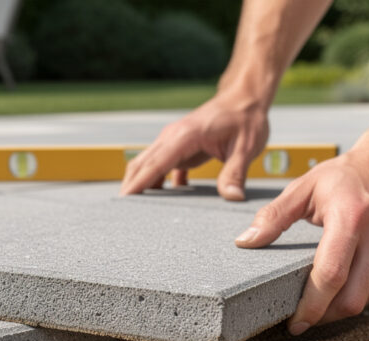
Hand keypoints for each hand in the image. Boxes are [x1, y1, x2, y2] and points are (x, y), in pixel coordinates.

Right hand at [120, 92, 269, 200]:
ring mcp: (174, 142)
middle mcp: (173, 137)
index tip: (124, 200)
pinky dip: (157, 182)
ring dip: (141, 184)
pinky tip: (162, 201)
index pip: (155, 163)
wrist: (244, 99)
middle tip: (123, 213)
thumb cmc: (245, 120)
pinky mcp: (180, 147)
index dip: (139, 183)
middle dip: (130, 186)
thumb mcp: (245, 147)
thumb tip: (233, 198)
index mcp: (185, 136)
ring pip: (148, 164)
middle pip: (142, 164)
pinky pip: (162, 167)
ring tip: (135, 211)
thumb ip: (235, 173)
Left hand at [234, 148, 368, 333]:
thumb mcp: (305, 186)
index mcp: (350, 218)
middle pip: (351, 299)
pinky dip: (355, 294)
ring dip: (338, 310)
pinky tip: (339, 287)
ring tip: (316, 304)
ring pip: (365, 300)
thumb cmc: (347, 175)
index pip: (330, 275)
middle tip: (301, 320)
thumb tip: (245, 241)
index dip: (310, 306)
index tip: (294, 323)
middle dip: (323, 317)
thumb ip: (273, 216)